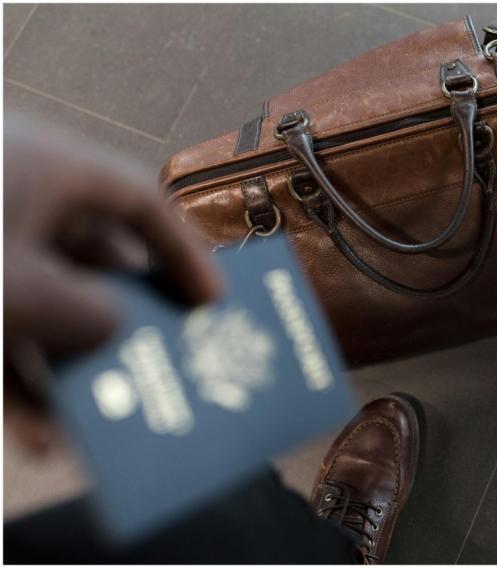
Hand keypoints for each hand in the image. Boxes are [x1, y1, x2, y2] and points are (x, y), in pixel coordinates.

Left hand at [4, 115, 222, 451]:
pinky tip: (29, 432)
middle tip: (160, 363)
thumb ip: (89, 313)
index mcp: (47, 167)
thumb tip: (111, 327)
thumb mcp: (22, 290)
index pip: (141, 204)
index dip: (184, 255)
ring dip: (69, 366)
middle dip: (124, 324)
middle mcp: (14, 196)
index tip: (213, 305)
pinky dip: (12, 379)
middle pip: (94, 260)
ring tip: (97, 420)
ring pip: (41, 306)